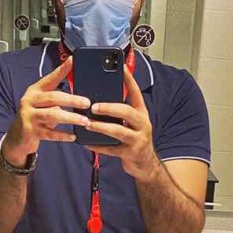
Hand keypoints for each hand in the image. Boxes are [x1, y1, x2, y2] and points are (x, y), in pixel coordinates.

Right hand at [4, 57, 89, 165]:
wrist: (17, 137)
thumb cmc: (35, 117)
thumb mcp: (43, 104)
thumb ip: (56, 99)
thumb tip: (79, 97)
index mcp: (35, 91)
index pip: (50, 78)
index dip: (62, 69)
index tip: (73, 60)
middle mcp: (30, 101)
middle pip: (53, 97)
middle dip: (72, 100)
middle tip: (86, 102)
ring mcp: (29, 116)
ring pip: (52, 115)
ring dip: (70, 118)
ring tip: (84, 120)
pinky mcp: (31, 131)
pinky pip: (50, 133)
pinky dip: (63, 135)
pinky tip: (73, 136)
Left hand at [84, 65, 158, 181]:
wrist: (146, 165)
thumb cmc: (135, 140)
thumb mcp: (132, 123)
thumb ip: (120, 112)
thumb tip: (97, 100)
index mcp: (141, 113)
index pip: (136, 93)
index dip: (129, 80)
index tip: (120, 67)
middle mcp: (142, 124)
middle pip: (127, 112)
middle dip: (110, 108)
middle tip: (93, 106)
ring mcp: (138, 140)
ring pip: (119, 131)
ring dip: (101, 127)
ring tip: (87, 124)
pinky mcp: (130, 154)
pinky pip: (111, 149)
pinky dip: (98, 146)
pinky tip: (86, 142)